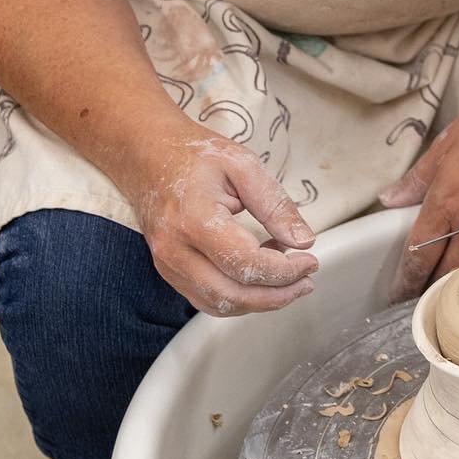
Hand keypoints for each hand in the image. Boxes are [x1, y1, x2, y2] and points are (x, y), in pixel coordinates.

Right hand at [124, 125, 317, 316]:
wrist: (147, 154)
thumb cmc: (194, 155)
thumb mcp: (243, 165)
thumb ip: (274, 205)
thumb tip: (303, 241)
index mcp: (194, 220)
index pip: (246, 265)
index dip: (284, 271)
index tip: (311, 262)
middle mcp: (175, 250)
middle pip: (231, 295)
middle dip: (277, 295)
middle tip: (306, 280)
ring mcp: (168, 264)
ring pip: (219, 304)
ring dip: (260, 300)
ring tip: (288, 277)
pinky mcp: (169, 270)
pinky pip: (206, 298)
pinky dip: (239, 294)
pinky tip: (260, 272)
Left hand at [379, 78, 458, 300]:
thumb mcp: (448, 142)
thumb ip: (418, 178)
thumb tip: (391, 198)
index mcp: (447, 199)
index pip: (419, 252)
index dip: (407, 278)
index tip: (399, 293)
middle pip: (449, 270)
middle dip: (436, 290)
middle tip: (427, 305)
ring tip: (458, 298)